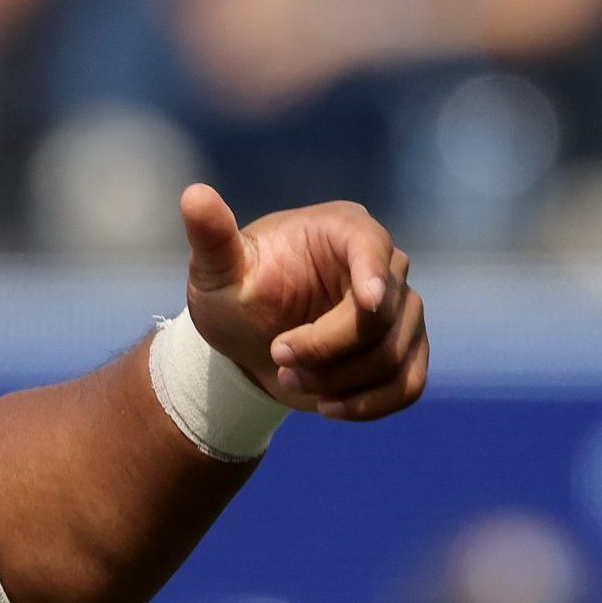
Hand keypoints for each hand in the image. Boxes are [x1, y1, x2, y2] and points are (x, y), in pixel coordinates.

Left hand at [179, 185, 427, 421]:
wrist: (249, 342)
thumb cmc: (233, 295)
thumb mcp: (215, 270)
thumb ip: (210, 236)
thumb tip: (194, 194)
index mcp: (341, 230)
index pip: (371, 244)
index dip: (373, 273)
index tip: (366, 304)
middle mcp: (383, 264)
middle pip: (383, 313)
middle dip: (327, 347)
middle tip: (278, 357)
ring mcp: (401, 310)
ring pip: (392, 355)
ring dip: (338, 380)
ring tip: (287, 377)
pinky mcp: (405, 351)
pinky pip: (407, 385)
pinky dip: (368, 404)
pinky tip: (327, 407)